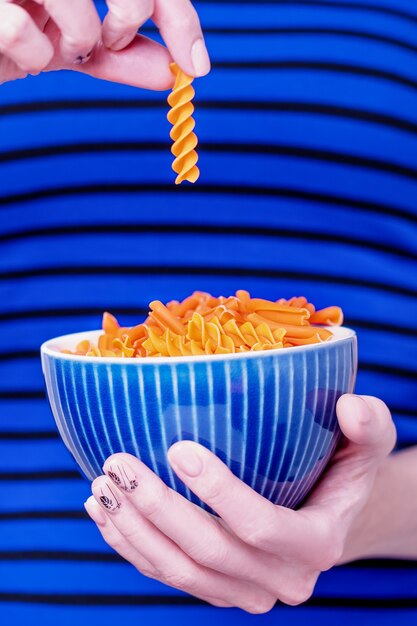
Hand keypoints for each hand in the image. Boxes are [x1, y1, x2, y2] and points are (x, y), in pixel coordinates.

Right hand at [0, 0, 208, 87]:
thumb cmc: (21, 36)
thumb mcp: (79, 46)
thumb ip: (124, 56)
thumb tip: (175, 71)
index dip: (178, 17)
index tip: (196, 65)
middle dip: (130, 15)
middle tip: (114, 41)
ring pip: (75, 3)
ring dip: (78, 39)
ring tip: (59, 47)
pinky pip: (24, 28)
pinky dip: (34, 55)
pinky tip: (24, 52)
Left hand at [85, 394, 395, 613]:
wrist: (327, 511)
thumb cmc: (345, 467)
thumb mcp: (368, 442)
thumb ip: (369, 424)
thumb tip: (348, 406)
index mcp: (317, 543)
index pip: (262, 526)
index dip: (219, 492)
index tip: (178, 446)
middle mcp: (280, 579)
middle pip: (209, 554)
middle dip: (159, 510)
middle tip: (119, 462)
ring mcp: (244, 591)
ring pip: (179, 573)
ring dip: (133, 531)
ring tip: (101, 483)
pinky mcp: (216, 589)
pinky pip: (165, 575)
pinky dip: (129, 546)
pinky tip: (101, 509)